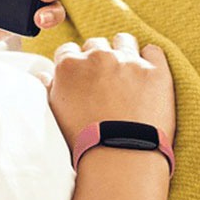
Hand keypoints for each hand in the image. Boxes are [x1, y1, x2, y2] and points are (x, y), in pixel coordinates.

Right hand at [43, 34, 175, 149]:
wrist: (120, 158)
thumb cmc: (84, 141)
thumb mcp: (55, 113)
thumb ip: (49, 87)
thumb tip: (44, 74)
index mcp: (70, 65)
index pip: (69, 50)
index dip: (76, 63)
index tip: (82, 76)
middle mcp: (98, 56)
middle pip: (96, 44)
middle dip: (98, 58)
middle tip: (104, 80)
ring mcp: (128, 61)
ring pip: (124, 41)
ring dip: (123, 52)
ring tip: (127, 74)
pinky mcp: (155, 70)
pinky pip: (153, 50)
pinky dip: (150, 58)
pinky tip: (147, 74)